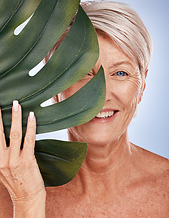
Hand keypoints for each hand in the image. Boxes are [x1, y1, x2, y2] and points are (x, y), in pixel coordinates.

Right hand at [0, 101, 45, 216]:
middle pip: (0, 133)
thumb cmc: (18, 183)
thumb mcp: (4, 169)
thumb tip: (6, 138)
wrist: (28, 199)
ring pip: (14, 134)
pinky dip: (30, 127)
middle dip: (1, 116)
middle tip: (4, 103)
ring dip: (16, 117)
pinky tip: (32, 117)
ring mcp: (14, 160)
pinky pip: (29, 140)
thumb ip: (3, 155)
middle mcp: (2, 160)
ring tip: (17, 105)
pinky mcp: (27, 161)